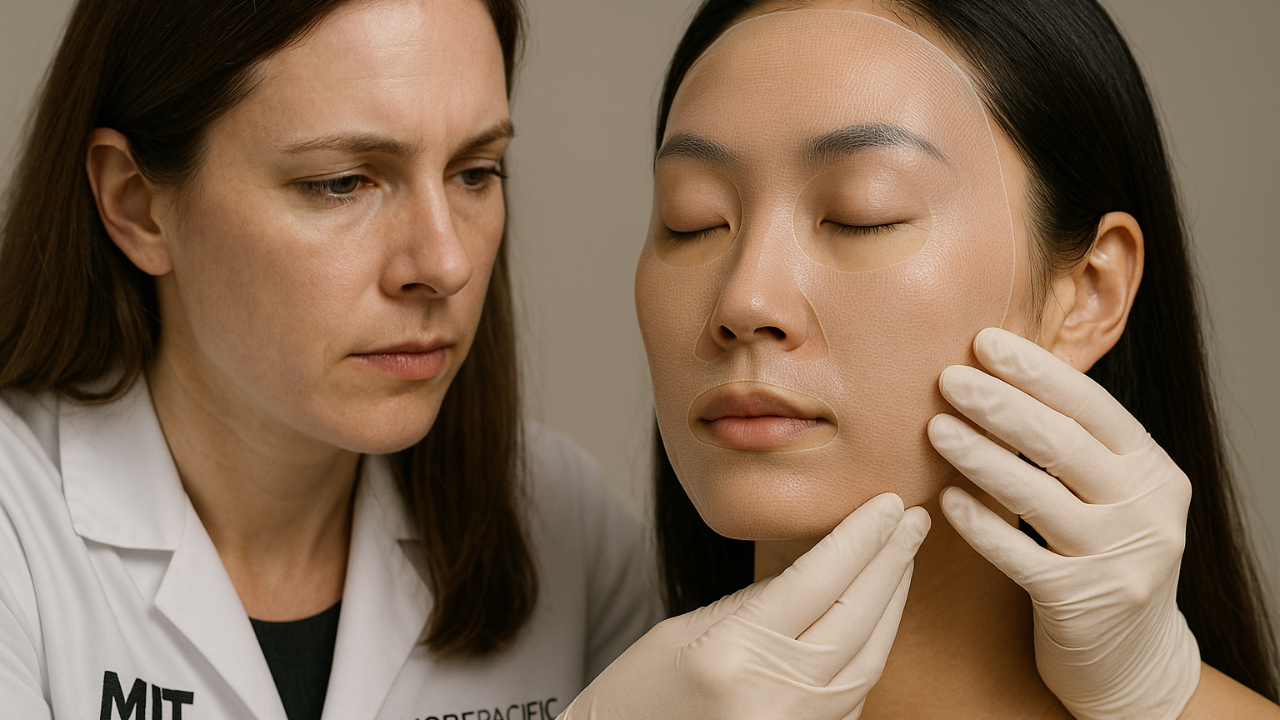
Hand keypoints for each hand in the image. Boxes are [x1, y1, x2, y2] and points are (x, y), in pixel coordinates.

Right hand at [558, 493, 929, 719]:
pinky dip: (870, 649)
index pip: (818, 582)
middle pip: (856, 618)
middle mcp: (775, 696)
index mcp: (735, 654)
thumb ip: (752, 604)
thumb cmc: (633, 697)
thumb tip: (812, 574)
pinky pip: (854, 695)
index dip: (860, 538)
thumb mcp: (682, 632)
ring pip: (868, 660)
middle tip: (913, 519)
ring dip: (891, 606)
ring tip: (900, 560)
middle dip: (891, 562)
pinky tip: (875, 617)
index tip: (887, 504)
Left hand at [928, 327, 1199, 719]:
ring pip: (1037, 496)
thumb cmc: (1102, 556)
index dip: (1037, 372)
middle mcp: (1146, 512)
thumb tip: (998, 371)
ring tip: (935, 428)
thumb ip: (1074, 444)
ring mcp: (1118, 559)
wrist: (1132, 660)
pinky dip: (979, 523)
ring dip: (980, 457)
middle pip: (1063, 445)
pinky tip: (945, 500)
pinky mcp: (1082, 602)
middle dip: (1000, 405)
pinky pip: (1018, 554)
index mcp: (1153, 471)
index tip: (985, 341)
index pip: (1094, 407)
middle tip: (948, 378)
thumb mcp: (1110, 495)